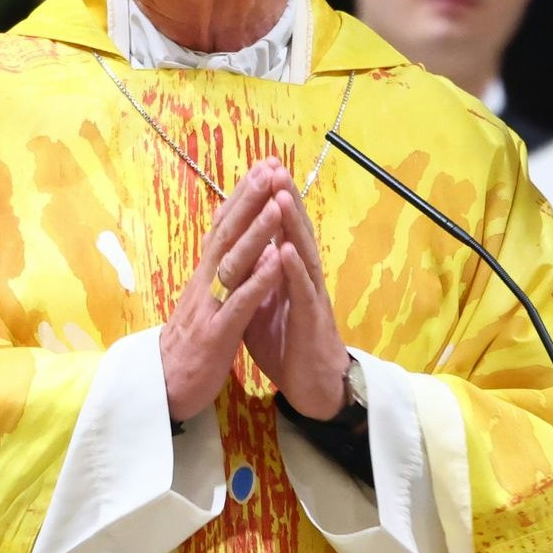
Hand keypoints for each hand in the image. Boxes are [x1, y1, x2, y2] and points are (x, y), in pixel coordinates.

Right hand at [164, 176, 295, 423]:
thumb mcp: (201, 303)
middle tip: (270, 168)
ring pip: (234, 262)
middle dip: (249, 200)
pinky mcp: (216, 334)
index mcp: (204, 277)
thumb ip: (214, 272)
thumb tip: (225, 240)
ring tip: (277, 202)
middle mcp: (204, 284)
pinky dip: (260, 279)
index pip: (222, 228)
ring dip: (257, 231)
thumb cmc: (187, 348)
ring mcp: (209, 307)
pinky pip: (241, 303)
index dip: (241, 197)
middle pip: (227, 234)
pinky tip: (277, 259)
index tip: (262, 168)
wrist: (161, 392)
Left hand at [219, 159, 349, 419]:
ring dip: (291, 224)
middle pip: (293, 231)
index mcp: (286, 273)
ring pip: (302, 253)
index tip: (257, 169)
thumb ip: (253, 277)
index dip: (267, 202)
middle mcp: (301, 278)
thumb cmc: (288, 345)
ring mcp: (309, 297)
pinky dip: (294, 270)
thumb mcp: (262, 306)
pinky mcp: (311, 322)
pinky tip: (286, 249)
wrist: (314, 388)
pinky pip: (303, 292)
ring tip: (281, 193)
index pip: (277, 230)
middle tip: (272, 163)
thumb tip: (238, 252)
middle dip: (282, 197)